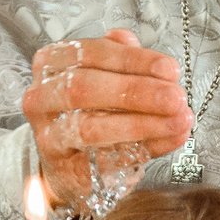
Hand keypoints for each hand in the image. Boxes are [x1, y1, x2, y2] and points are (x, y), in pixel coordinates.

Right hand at [21, 29, 193, 207]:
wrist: (71, 161)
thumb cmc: (90, 110)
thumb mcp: (105, 75)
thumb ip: (124, 61)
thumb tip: (150, 58)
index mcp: (52, 62)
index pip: (91, 53)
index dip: (134, 60)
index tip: (170, 69)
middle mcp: (42, 96)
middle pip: (85, 87)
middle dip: (136, 92)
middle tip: (175, 97)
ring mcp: (49, 134)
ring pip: (91, 127)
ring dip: (141, 123)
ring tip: (178, 120)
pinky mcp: (65, 167)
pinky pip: (104, 158)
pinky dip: (143, 148)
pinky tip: (169, 140)